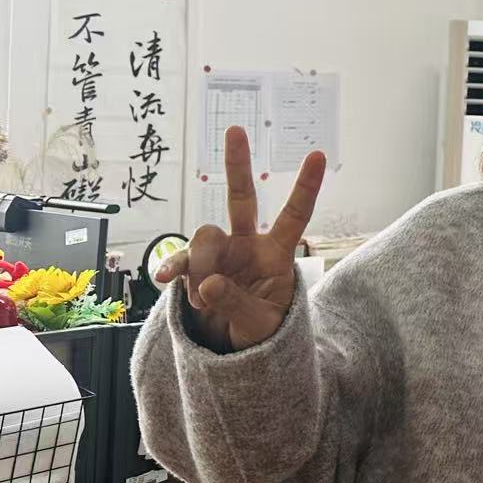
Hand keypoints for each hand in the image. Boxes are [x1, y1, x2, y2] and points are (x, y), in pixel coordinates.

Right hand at [153, 126, 325, 351]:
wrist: (233, 353)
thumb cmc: (260, 335)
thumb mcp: (258, 325)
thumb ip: (235, 303)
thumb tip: (208, 283)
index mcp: (277, 254)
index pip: (296, 215)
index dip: (305, 187)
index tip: (316, 153)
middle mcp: (248, 245)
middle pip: (241, 198)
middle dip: (237, 164)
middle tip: (235, 130)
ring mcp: (220, 253)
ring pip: (204, 236)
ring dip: (198, 265)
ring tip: (203, 300)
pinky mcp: (194, 267)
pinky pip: (180, 258)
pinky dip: (173, 268)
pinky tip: (166, 281)